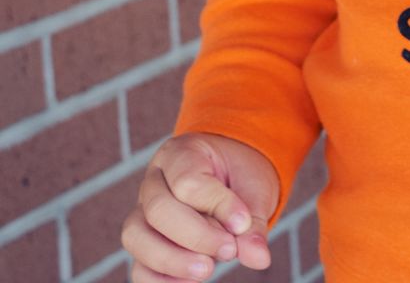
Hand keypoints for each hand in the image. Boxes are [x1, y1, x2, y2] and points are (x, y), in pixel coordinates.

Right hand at [120, 131, 279, 278]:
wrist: (232, 175)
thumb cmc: (240, 177)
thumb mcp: (254, 188)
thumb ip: (254, 222)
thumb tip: (258, 258)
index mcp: (181, 153)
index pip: (187, 181)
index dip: (217, 206)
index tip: (243, 223)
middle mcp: (154, 179)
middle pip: (158, 209)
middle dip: (196, 237)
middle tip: (229, 251)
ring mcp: (142, 211)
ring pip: (136, 236)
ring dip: (173, 260)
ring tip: (208, 270)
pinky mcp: (144, 243)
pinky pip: (138, 266)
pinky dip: (160, 280)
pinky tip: (191, 281)